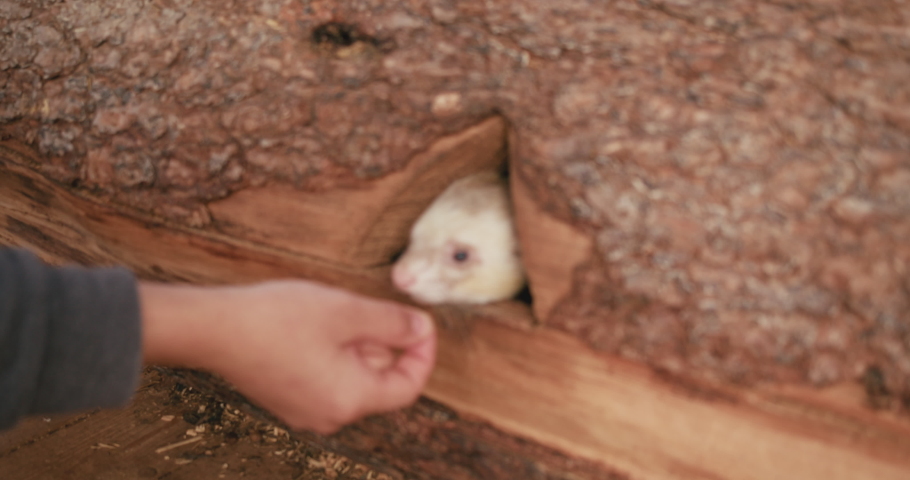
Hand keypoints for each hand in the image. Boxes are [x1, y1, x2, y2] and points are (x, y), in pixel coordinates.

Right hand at [139, 280, 435, 433]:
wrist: (212, 329)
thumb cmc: (277, 319)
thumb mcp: (346, 312)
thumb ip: (391, 323)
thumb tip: (422, 330)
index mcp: (350, 400)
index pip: (407, 387)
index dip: (422, 355)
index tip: (421, 324)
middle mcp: (330, 416)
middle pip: (379, 384)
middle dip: (385, 345)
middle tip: (371, 308)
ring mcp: (305, 411)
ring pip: (352, 379)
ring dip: (358, 346)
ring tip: (338, 312)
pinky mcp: (286, 399)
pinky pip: (326, 380)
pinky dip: (334, 354)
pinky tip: (316, 325)